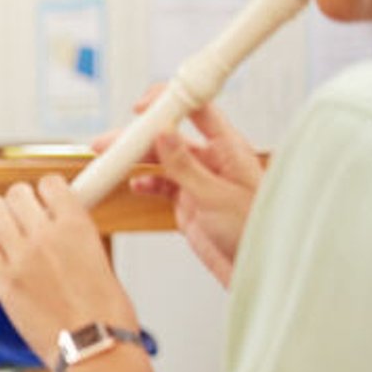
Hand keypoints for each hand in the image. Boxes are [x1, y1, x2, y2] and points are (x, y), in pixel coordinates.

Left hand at [0, 176, 140, 364]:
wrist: (92, 347)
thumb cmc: (105, 314)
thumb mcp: (101, 261)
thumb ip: (76, 239)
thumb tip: (63, 231)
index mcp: (77, 226)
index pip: (51, 185)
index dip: (46, 189)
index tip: (44, 197)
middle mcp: (47, 235)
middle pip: (19, 194)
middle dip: (20, 199)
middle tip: (22, 210)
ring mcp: (21, 256)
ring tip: (0, 217)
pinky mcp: (2, 279)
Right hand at [118, 100, 261, 286]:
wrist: (261, 269)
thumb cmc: (254, 232)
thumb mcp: (216, 196)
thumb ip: (186, 165)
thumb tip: (164, 133)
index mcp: (229, 149)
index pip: (198, 110)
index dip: (169, 101)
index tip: (142, 106)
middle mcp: (213, 160)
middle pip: (170, 136)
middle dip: (139, 136)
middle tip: (111, 141)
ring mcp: (199, 180)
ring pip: (161, 160)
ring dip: (136, 159)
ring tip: (110, 161)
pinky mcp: (189, 202)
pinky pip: (161, 185)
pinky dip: (145, 183)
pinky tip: (134, 185)